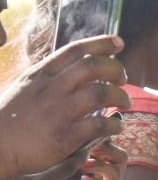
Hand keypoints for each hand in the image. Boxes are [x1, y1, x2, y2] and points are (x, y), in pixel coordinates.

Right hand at [0, 35, 129, 179]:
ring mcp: (59, 112)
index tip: (119, 43)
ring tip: (125, 103)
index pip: (75, 50)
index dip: (100, 44)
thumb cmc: (9, 119)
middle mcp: (51, 89)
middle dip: (116, 69)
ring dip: (121, 96)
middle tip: (123, 79)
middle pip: (93, 66)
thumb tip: (69, 69)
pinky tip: (116, 126)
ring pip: (101, 93)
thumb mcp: (25, 88)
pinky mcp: (65, 137)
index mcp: (41, 75)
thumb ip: (47, 78)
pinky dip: (114, 124)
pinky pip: (100, 125)